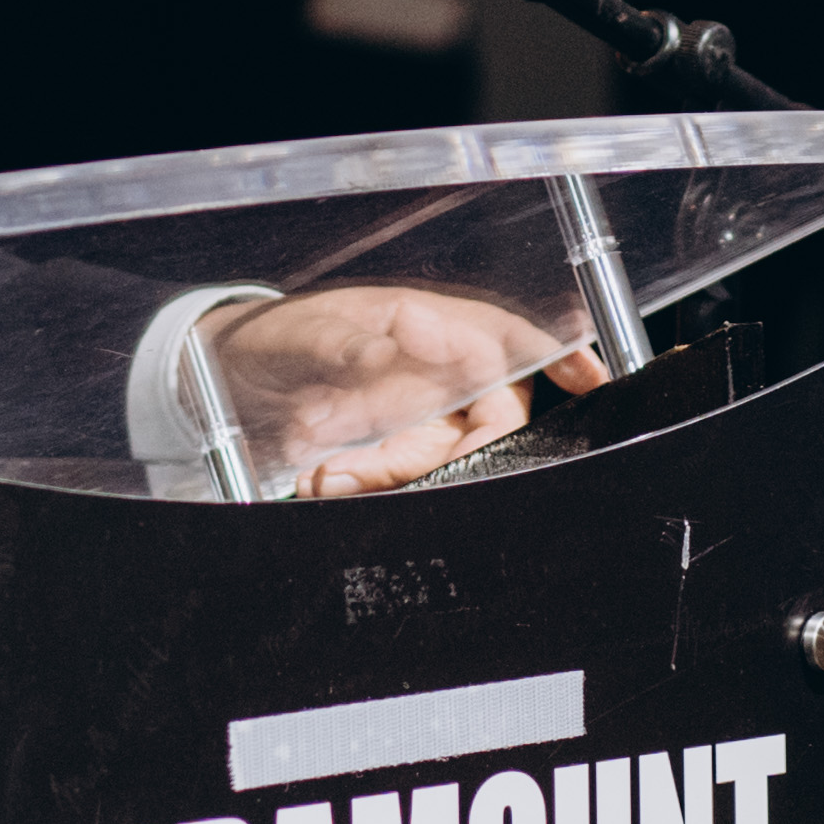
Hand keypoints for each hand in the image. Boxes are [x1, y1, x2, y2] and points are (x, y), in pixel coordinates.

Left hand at [201, 289, 616, 497]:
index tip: (588, 380)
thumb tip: (397, 345)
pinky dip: (379, 495)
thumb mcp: (303, 333)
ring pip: (451, 463)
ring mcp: (425, 421)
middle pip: (487, 423)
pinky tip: (328, 485)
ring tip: (326, 478)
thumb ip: (346, 341)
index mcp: (432, 328)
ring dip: (394, 482)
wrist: (235, 385)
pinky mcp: (402, 460)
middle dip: (443, 457)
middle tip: (366, 470)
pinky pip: (417, 485)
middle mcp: (441, 376)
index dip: (559, 360)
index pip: (511, 344)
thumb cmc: (278, 339)